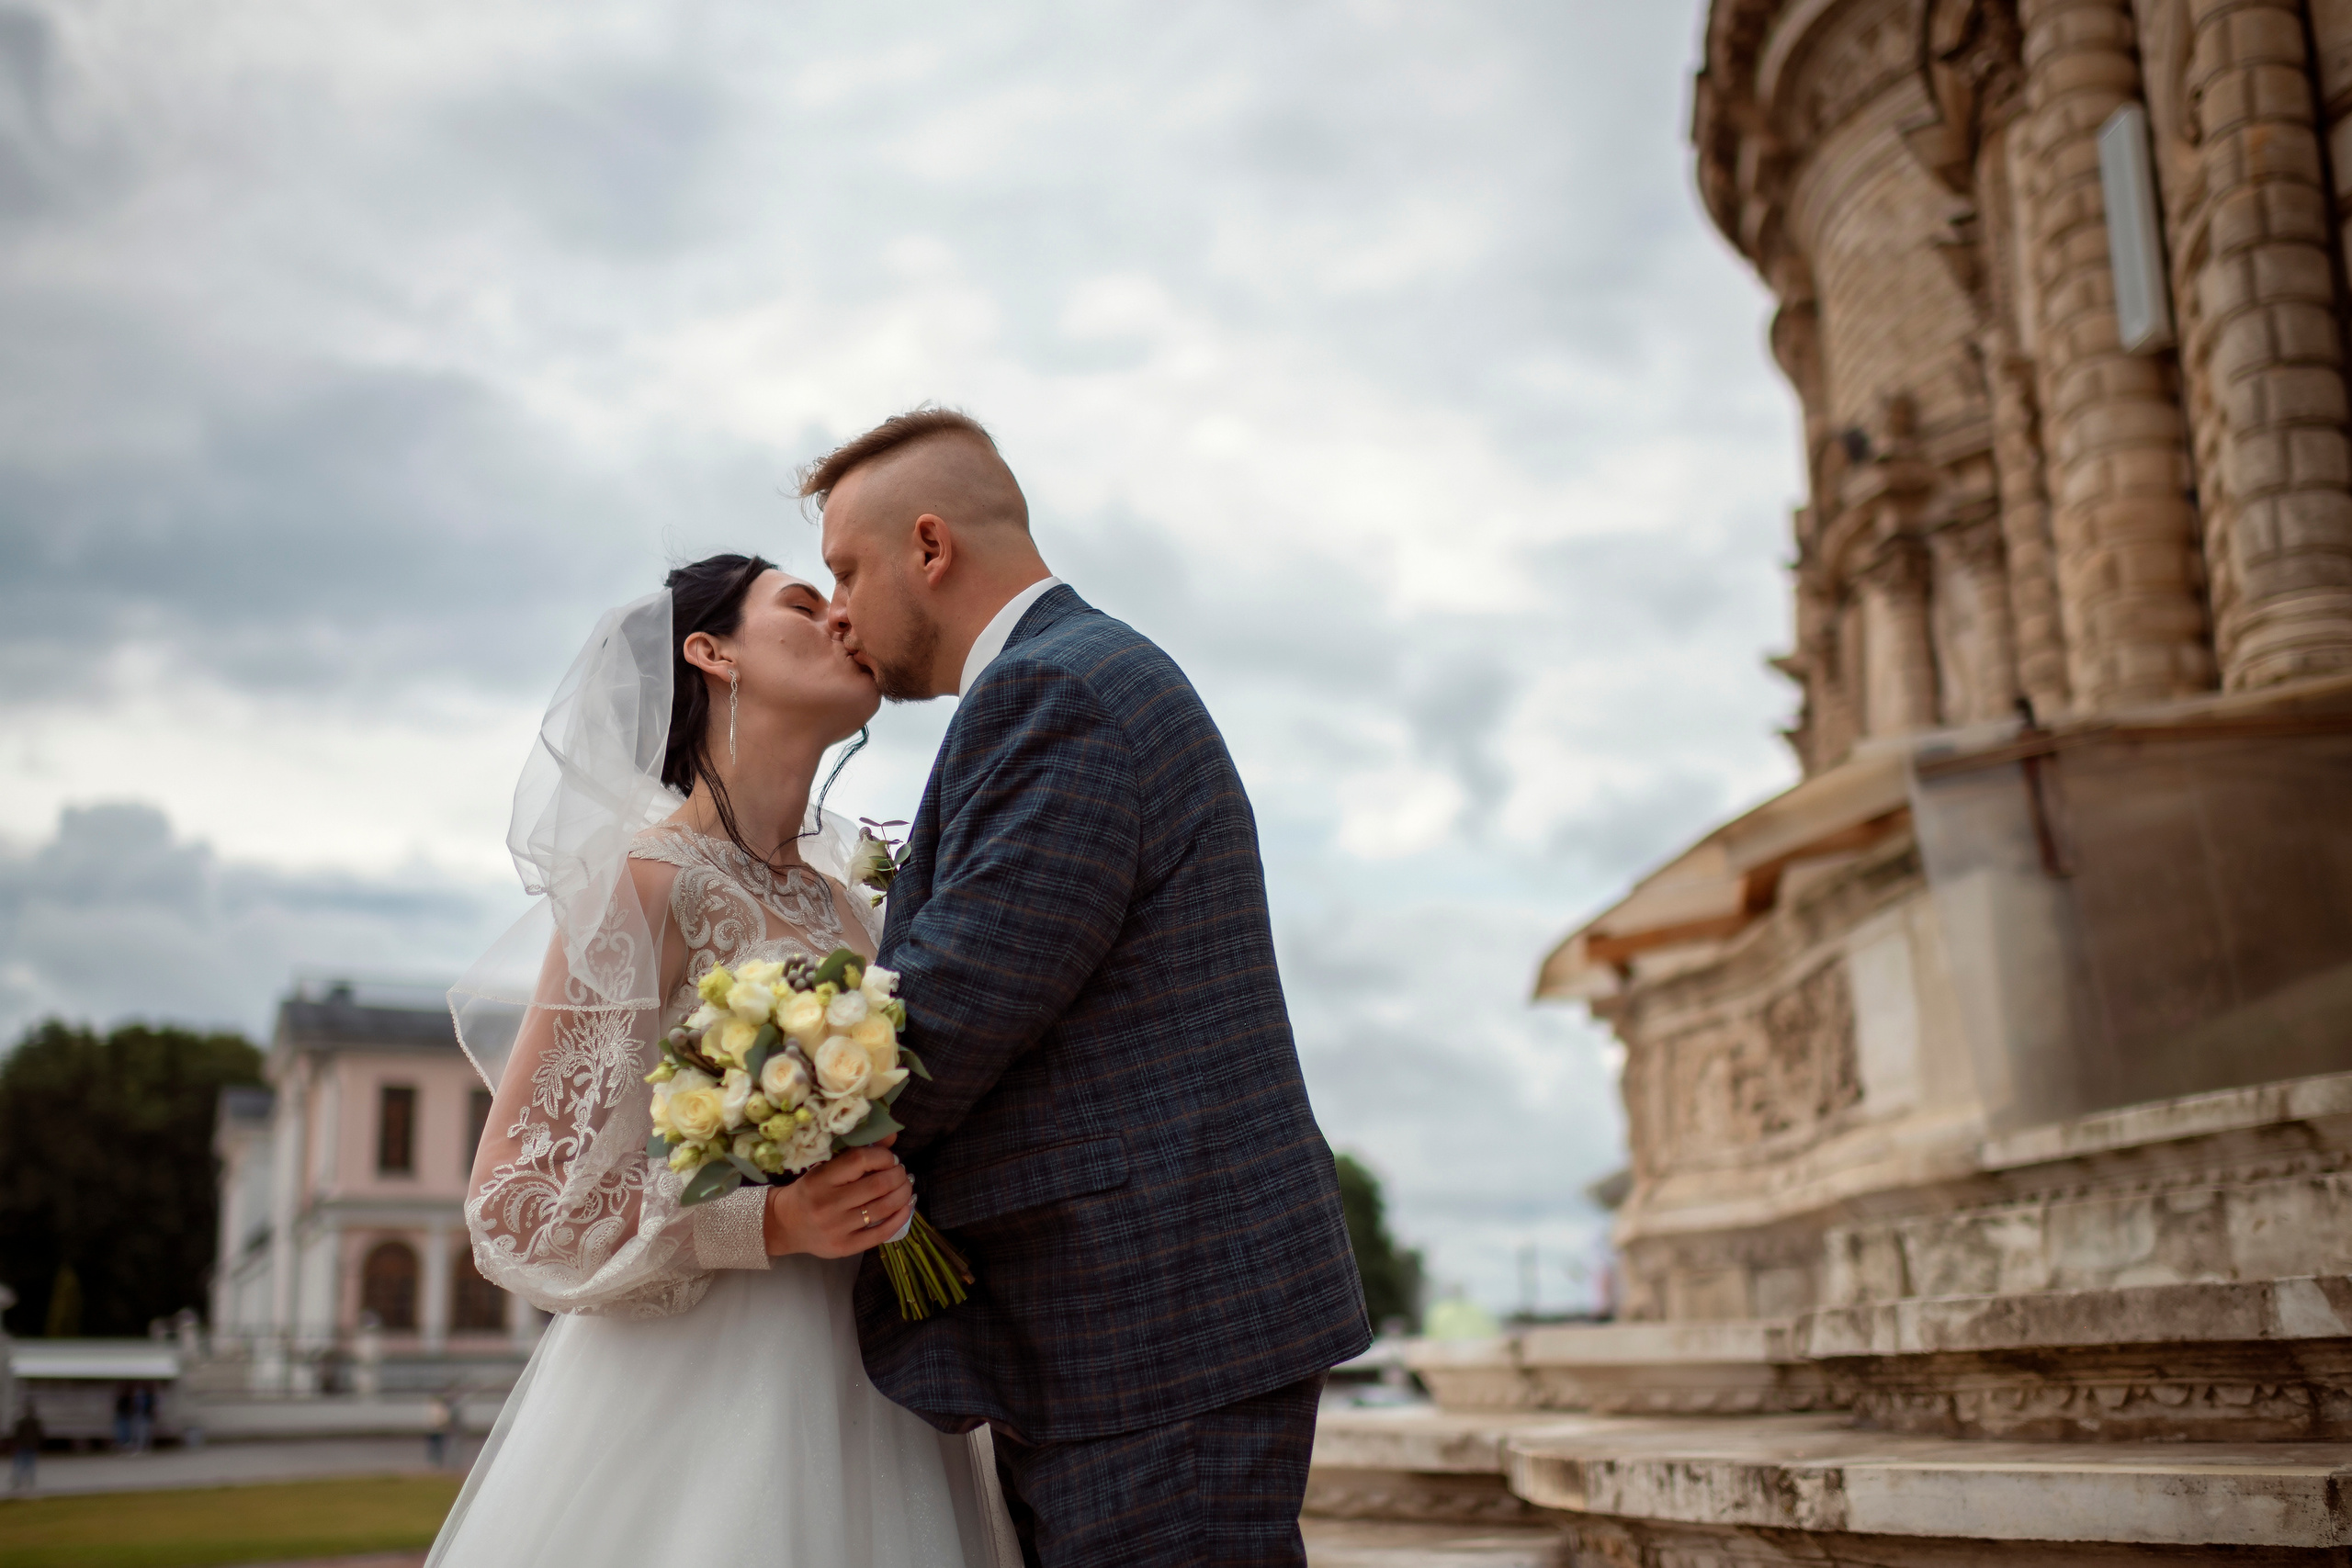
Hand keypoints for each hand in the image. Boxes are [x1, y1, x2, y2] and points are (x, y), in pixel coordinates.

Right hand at [763, 1137, 913, 1257]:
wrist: (785, 1225)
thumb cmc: (810, 1191)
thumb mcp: (825, 1167)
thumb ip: (857, 1153)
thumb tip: (892, 1138)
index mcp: (821, 1178)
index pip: (860, 1160)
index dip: (883, 1156)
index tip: (890, 1159)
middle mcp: (828, 1204)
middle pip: (878, 1185)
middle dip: (898, 1176)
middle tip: (902, 1173)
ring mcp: (836, 1228)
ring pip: (883, 1208)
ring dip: (903, 1195)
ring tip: (906, 1188)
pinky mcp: (844, 1247)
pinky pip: (881, 1233)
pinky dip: (900, 1218)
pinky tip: (906, 1208)